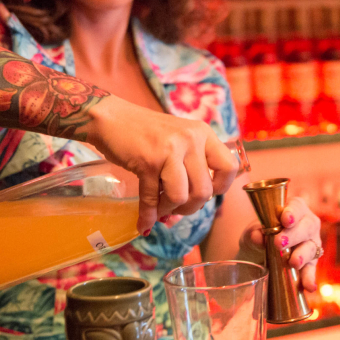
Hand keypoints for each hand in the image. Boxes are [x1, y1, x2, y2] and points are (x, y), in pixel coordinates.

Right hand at [88, 96, 238, 233]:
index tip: (205, 193)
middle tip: (176, 208)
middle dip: (190, 207)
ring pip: (181, 197)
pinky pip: (153, 198)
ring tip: (160, 208)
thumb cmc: (144, 132)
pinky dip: (148, 215)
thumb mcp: (178, 138)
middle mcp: (191, 139)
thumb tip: (192, 206)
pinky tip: (144, 222)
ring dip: (169, 210)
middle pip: (204, 191)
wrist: (110, 117)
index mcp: (203, 133)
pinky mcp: (148, 161)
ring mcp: (170, 150)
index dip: (220, 187)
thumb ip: (190, 163)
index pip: (230, 167)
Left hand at [241, 197, 321, 292]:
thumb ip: (254, 233)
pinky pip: (311, 271)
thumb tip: (257, 236)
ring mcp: (311, 244)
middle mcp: (308, 225)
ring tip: (293, 263)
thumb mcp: (252, 232)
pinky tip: (309, 287)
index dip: (293, 212)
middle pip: (307, 227)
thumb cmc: (260, 235)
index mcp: (295, 210)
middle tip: (279, 243)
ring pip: (311, 248)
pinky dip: (310, 279)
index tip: (285, 219)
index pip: (297, 207)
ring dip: (302, 256)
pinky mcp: (311, 264)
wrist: (259, 254)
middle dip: (294, 235)